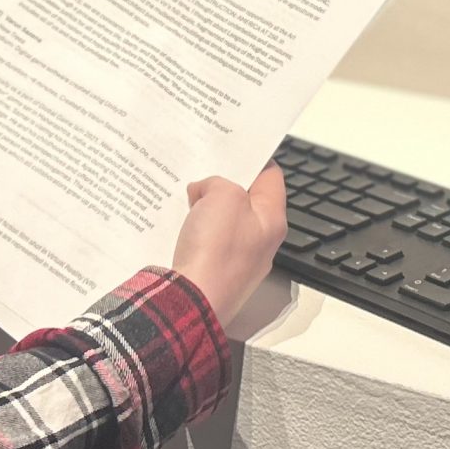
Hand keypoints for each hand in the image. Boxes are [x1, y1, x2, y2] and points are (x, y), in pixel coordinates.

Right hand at [170, 164, 287, 330]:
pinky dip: (194, 231)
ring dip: (205, 209)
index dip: (253, 158)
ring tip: (186, 196)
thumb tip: (203, 192)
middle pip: (246, 200)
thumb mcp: (223, 195)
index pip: (271, 177)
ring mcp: (239, 260)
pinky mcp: (216, 273)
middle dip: (223, 184)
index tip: (233, 147)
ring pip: (224, 222)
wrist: (193, 301)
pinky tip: (178, 225)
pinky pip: (207, 243)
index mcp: (272, 219)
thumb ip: (218, 183)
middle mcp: (261, 242)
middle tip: (202, 170)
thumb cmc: (216, 249)